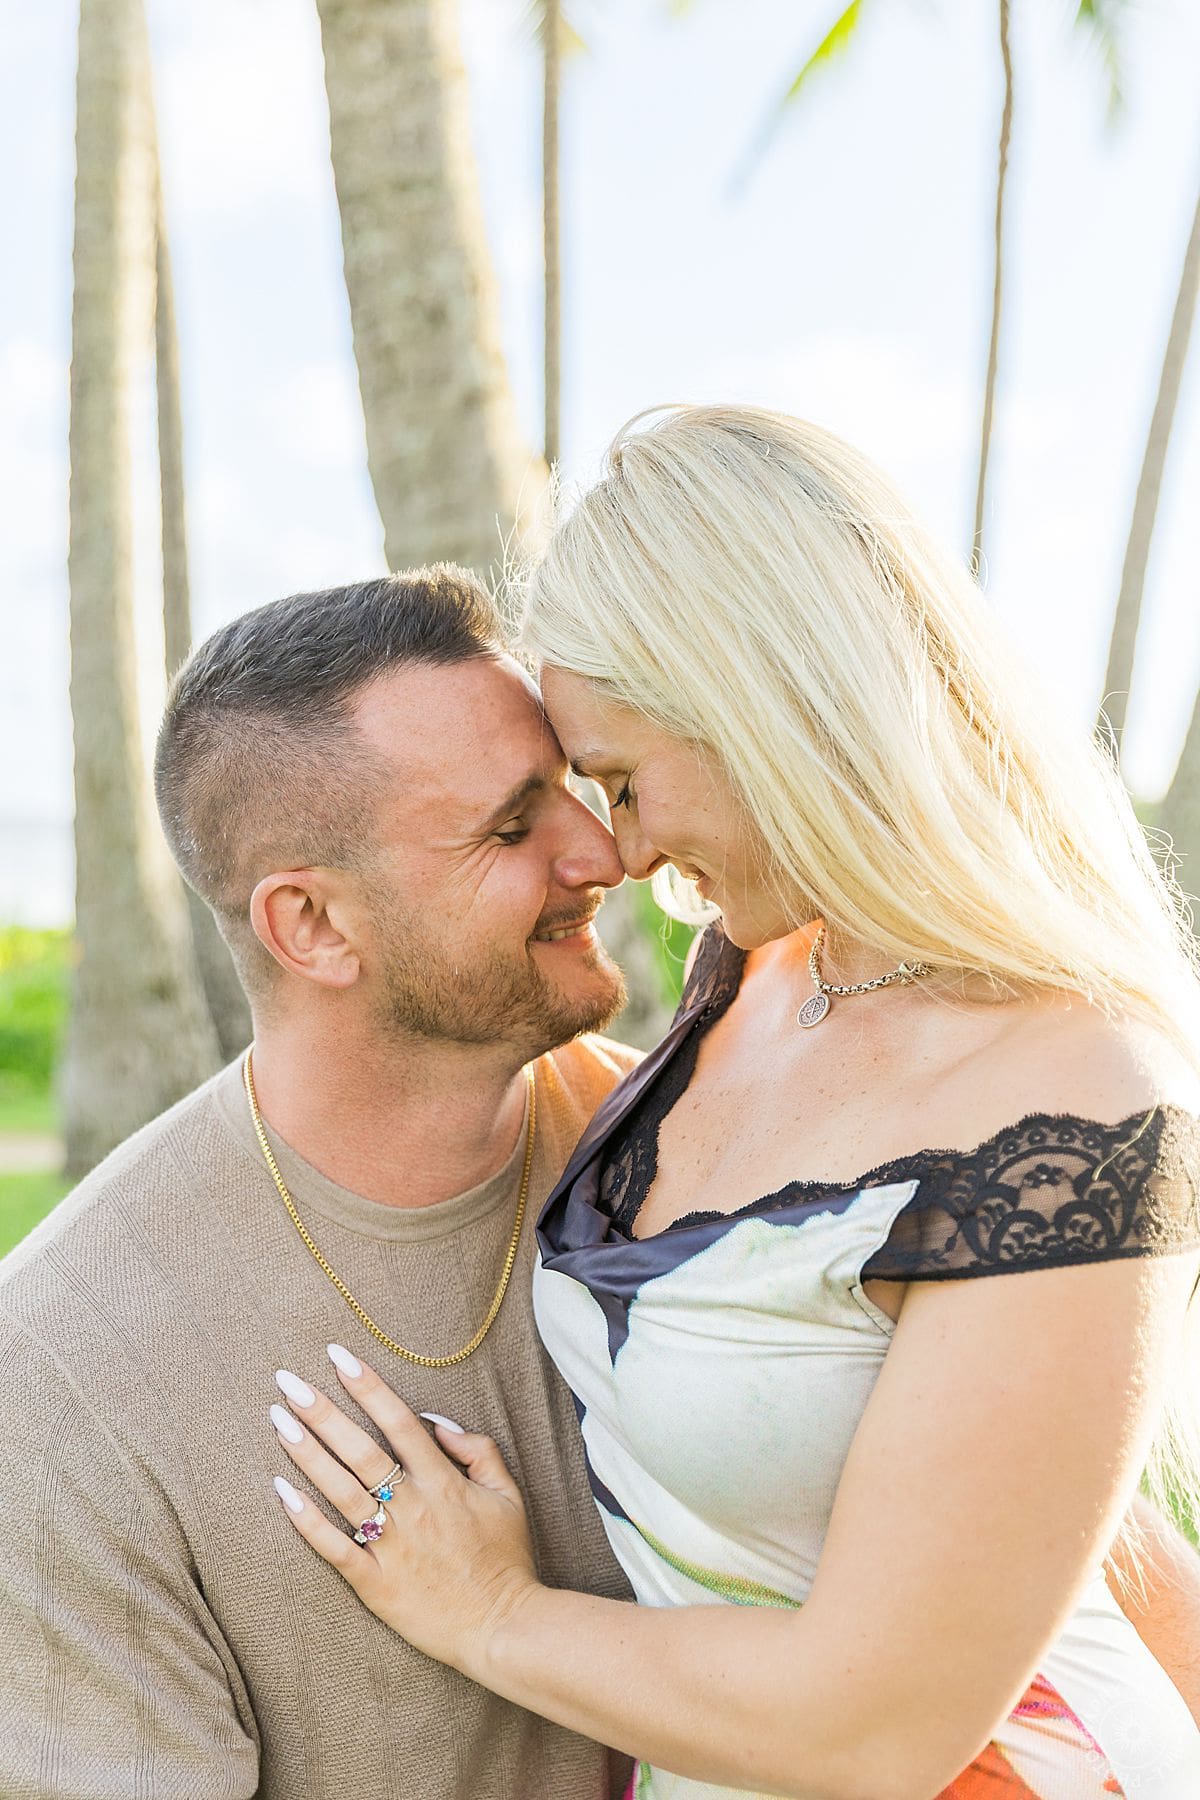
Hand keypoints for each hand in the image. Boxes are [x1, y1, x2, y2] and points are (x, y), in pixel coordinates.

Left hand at [269, 1347, 539, 1676]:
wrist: (503, 1628)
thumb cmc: (507, 1560)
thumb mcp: (508, 1495)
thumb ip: (477, 1452)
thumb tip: (437, 1422)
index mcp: (443, 1482)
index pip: (399, 1421)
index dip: (368, 1386)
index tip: (339, 1357)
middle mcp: (413, 1507)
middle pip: (360, 1449)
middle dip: (322, 1411)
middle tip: (288, 1382)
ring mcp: (391, 1545)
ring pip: (341, 1490)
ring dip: (307, 1453)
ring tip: (278, 1420)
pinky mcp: (375, 1583)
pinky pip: (334, 1547)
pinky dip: (306, 1520)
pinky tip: (281, 1492)